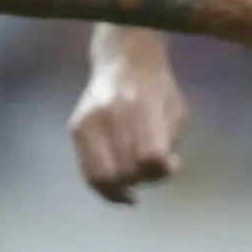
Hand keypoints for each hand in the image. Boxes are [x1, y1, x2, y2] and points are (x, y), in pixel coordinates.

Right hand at [70, 34, 188, 202]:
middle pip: (127, 170)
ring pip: (102, 177)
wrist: (123, 61)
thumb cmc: (157, 88)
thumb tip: (162, 171)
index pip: (150, 157)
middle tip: (149, 174)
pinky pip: (87, 171)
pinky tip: (115, 190)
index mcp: (142, 107)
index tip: (170, 165)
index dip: (162, 170)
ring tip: (130, 190)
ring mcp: (89, 122)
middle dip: (142, 179)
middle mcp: (112, 115)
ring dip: (121, 189)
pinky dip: (102, 187)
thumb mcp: (176, 110)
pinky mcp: (76, 128)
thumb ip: (171, 143)